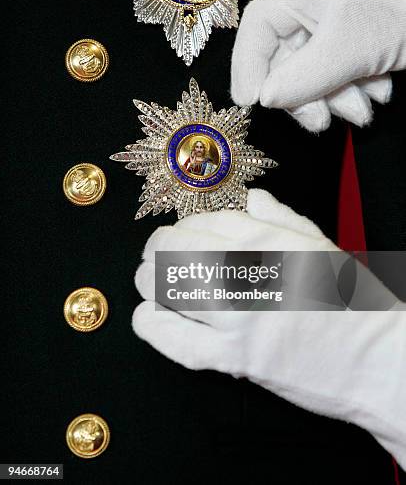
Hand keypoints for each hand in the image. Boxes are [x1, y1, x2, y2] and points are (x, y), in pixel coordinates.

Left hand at [133, 189, 405, 469]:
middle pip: (178, 247)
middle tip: (155, 253)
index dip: (187, 223)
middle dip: (157, 247)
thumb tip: (250, 197)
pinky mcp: (237, 360)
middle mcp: (251, 272)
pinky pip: (177, 342)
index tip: (182, 231)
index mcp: (273, 240)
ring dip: (148, 281)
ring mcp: (241, 318)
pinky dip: (152, 326)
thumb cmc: (352, 303)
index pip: (209, 219)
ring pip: (169, 288)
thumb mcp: (321, 246)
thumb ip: (280, 217)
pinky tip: (147, 316)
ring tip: (149, 281)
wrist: (378, 362)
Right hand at [231, 0, 405, 130]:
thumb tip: (265, 99)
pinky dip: (357, 88)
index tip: (250, 102)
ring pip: (317, 71)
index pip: (258, 27)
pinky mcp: (364, 38)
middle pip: (288, 57)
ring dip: (336, 97)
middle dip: (306, 94)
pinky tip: (379, 91)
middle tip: (320, 122)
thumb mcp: (348, 48)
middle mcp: (320, 4)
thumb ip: (301, 77)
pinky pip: (343, 70)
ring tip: (362, 108)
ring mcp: (343, 22)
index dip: (247, 66)